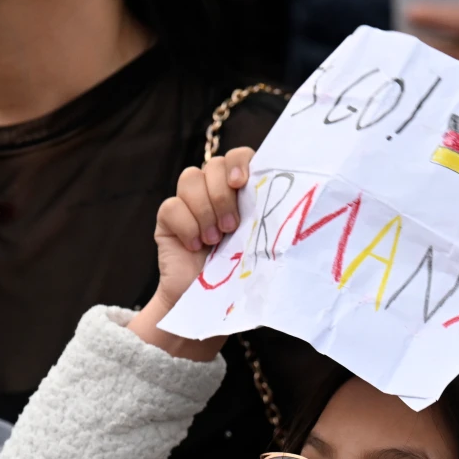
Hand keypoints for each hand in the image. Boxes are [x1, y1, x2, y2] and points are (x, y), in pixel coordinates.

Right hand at [150, 147, 254, 309]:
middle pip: (213, 165)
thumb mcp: (258, 242)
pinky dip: (185, 226)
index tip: (240, 183)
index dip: (239, 162)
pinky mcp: (168, 217)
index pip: (240, 156)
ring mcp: (189, 201)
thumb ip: (266, 217)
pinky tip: (194, 246)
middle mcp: (214, 189)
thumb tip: (290, 203)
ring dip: (204, 210)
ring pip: (190, 178)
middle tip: (230, 228)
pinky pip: (171, 206)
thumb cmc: (239, 271)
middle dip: (221, 195)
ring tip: (213, 240)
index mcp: (240, 190)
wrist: (207, 302)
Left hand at [405, 6, 458, 102]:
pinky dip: (439, 91)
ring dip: (426, 73)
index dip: (435, 17)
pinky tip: (421, 90)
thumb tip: (427, 25)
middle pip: (451, 55)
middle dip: (422, 50)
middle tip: (396, 46)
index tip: (409, 13)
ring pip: (452, 80)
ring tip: (402, 67)